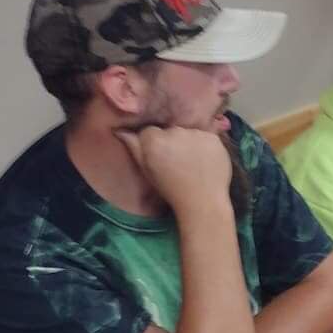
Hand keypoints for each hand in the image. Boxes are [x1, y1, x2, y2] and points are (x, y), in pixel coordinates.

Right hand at [115, 125, 231, 214]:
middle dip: (172, 142)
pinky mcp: (213, 137)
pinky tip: (204, 160)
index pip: (149, 131)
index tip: (160, 158)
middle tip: (177, 162)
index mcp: (153, 140)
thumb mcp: (147, 170)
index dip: (154, 145)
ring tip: (192, 162)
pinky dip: (204, 145)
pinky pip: (206, 136)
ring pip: (188, 132)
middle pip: (170, 130)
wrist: (202, 201)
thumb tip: (120, 131)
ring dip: (189, 142)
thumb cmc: (170, 189)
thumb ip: (134, 148)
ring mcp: (195, 133)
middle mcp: (174, 131)